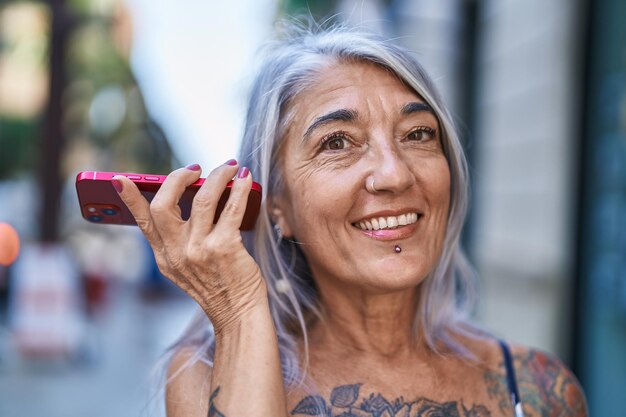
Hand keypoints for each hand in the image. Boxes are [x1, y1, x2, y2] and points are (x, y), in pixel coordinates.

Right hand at [113, 161, 266, 333]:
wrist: (239, 315)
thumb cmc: (219, 287)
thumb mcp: (187, 270)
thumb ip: (181, 242)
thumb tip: (194, 199)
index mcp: (164, 258)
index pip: (142, 223)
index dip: (131, 199)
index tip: (121, 179)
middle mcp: (177, 252)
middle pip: (164, 203)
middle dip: (178, 177)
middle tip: (196, 169)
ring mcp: (200, 249)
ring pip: (204, 198)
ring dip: (218, 176)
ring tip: (230, 166)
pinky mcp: (225, 247)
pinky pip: (233, 207)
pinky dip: (241, 188)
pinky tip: (247, 179)